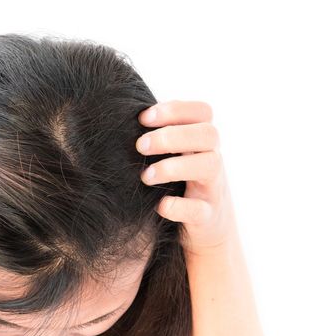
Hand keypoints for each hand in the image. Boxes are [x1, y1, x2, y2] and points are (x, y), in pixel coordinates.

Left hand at [136, 100, 238, 255]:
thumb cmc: (181, 180)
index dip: (174, 109)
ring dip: (173, 167)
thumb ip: (160, 135)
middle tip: (140, 146)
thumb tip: (121, 117)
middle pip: (208, 134)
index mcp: (204, 140)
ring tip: (145, 176)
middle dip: (171, 136)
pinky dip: (178, 207)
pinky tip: (159, 205)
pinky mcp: (208, 216)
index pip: (203, 111)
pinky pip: (200, 210)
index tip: (142, 118)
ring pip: (210, 165)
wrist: (208, 226)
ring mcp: (213, 188)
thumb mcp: (177, 154)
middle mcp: (213, 159)